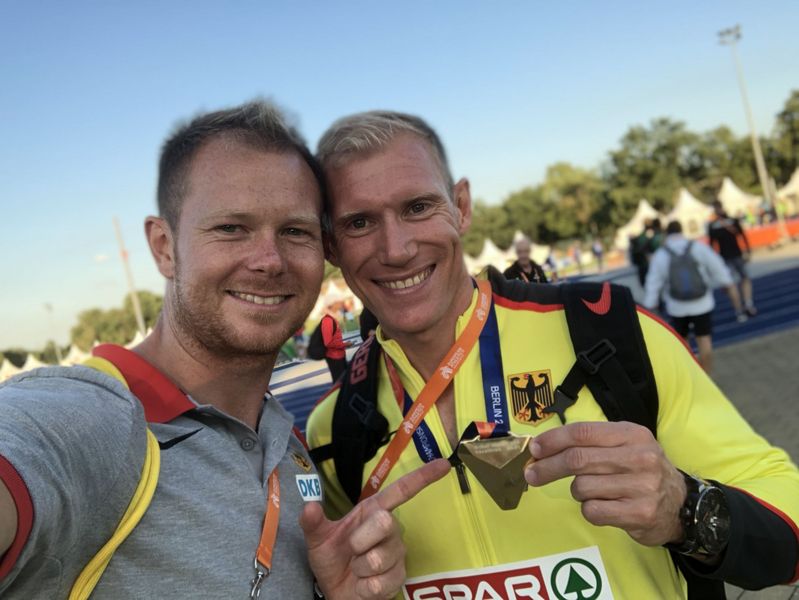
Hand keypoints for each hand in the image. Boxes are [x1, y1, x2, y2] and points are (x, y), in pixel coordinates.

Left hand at [301, 459, 449, 598]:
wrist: (335, 591)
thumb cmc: (332, 558)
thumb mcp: (317, 539)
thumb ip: (313, 522)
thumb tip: (308, 506)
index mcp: (373, 512)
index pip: (401, 491)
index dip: (422, 478)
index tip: (443, 464)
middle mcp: (390, 529)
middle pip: (385, 522)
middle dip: (360, 539)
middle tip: (351, 550)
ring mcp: (397, 554)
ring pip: (378, 557)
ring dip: (358, 567)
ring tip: (356, 569)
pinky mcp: (399, 578)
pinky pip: (380, 582)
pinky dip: (363, 586)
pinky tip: (362, 585)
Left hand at [524, 421, 685, 546]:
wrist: (680, 504)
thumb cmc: (640, 470)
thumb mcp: (624, 445)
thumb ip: (589, 442)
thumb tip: (541, 448)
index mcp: (632, 434)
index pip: (582, 432)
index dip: (552, 440)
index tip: (534, 449)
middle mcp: (639, 457)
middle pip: (577, 459)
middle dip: (547, 467)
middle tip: (532, 474)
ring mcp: (642, 486)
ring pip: (582, 487)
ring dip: (576, 491)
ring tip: (592, 491)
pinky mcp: (640, 514)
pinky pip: (593, 511)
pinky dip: (589, 510)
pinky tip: (603, 506)